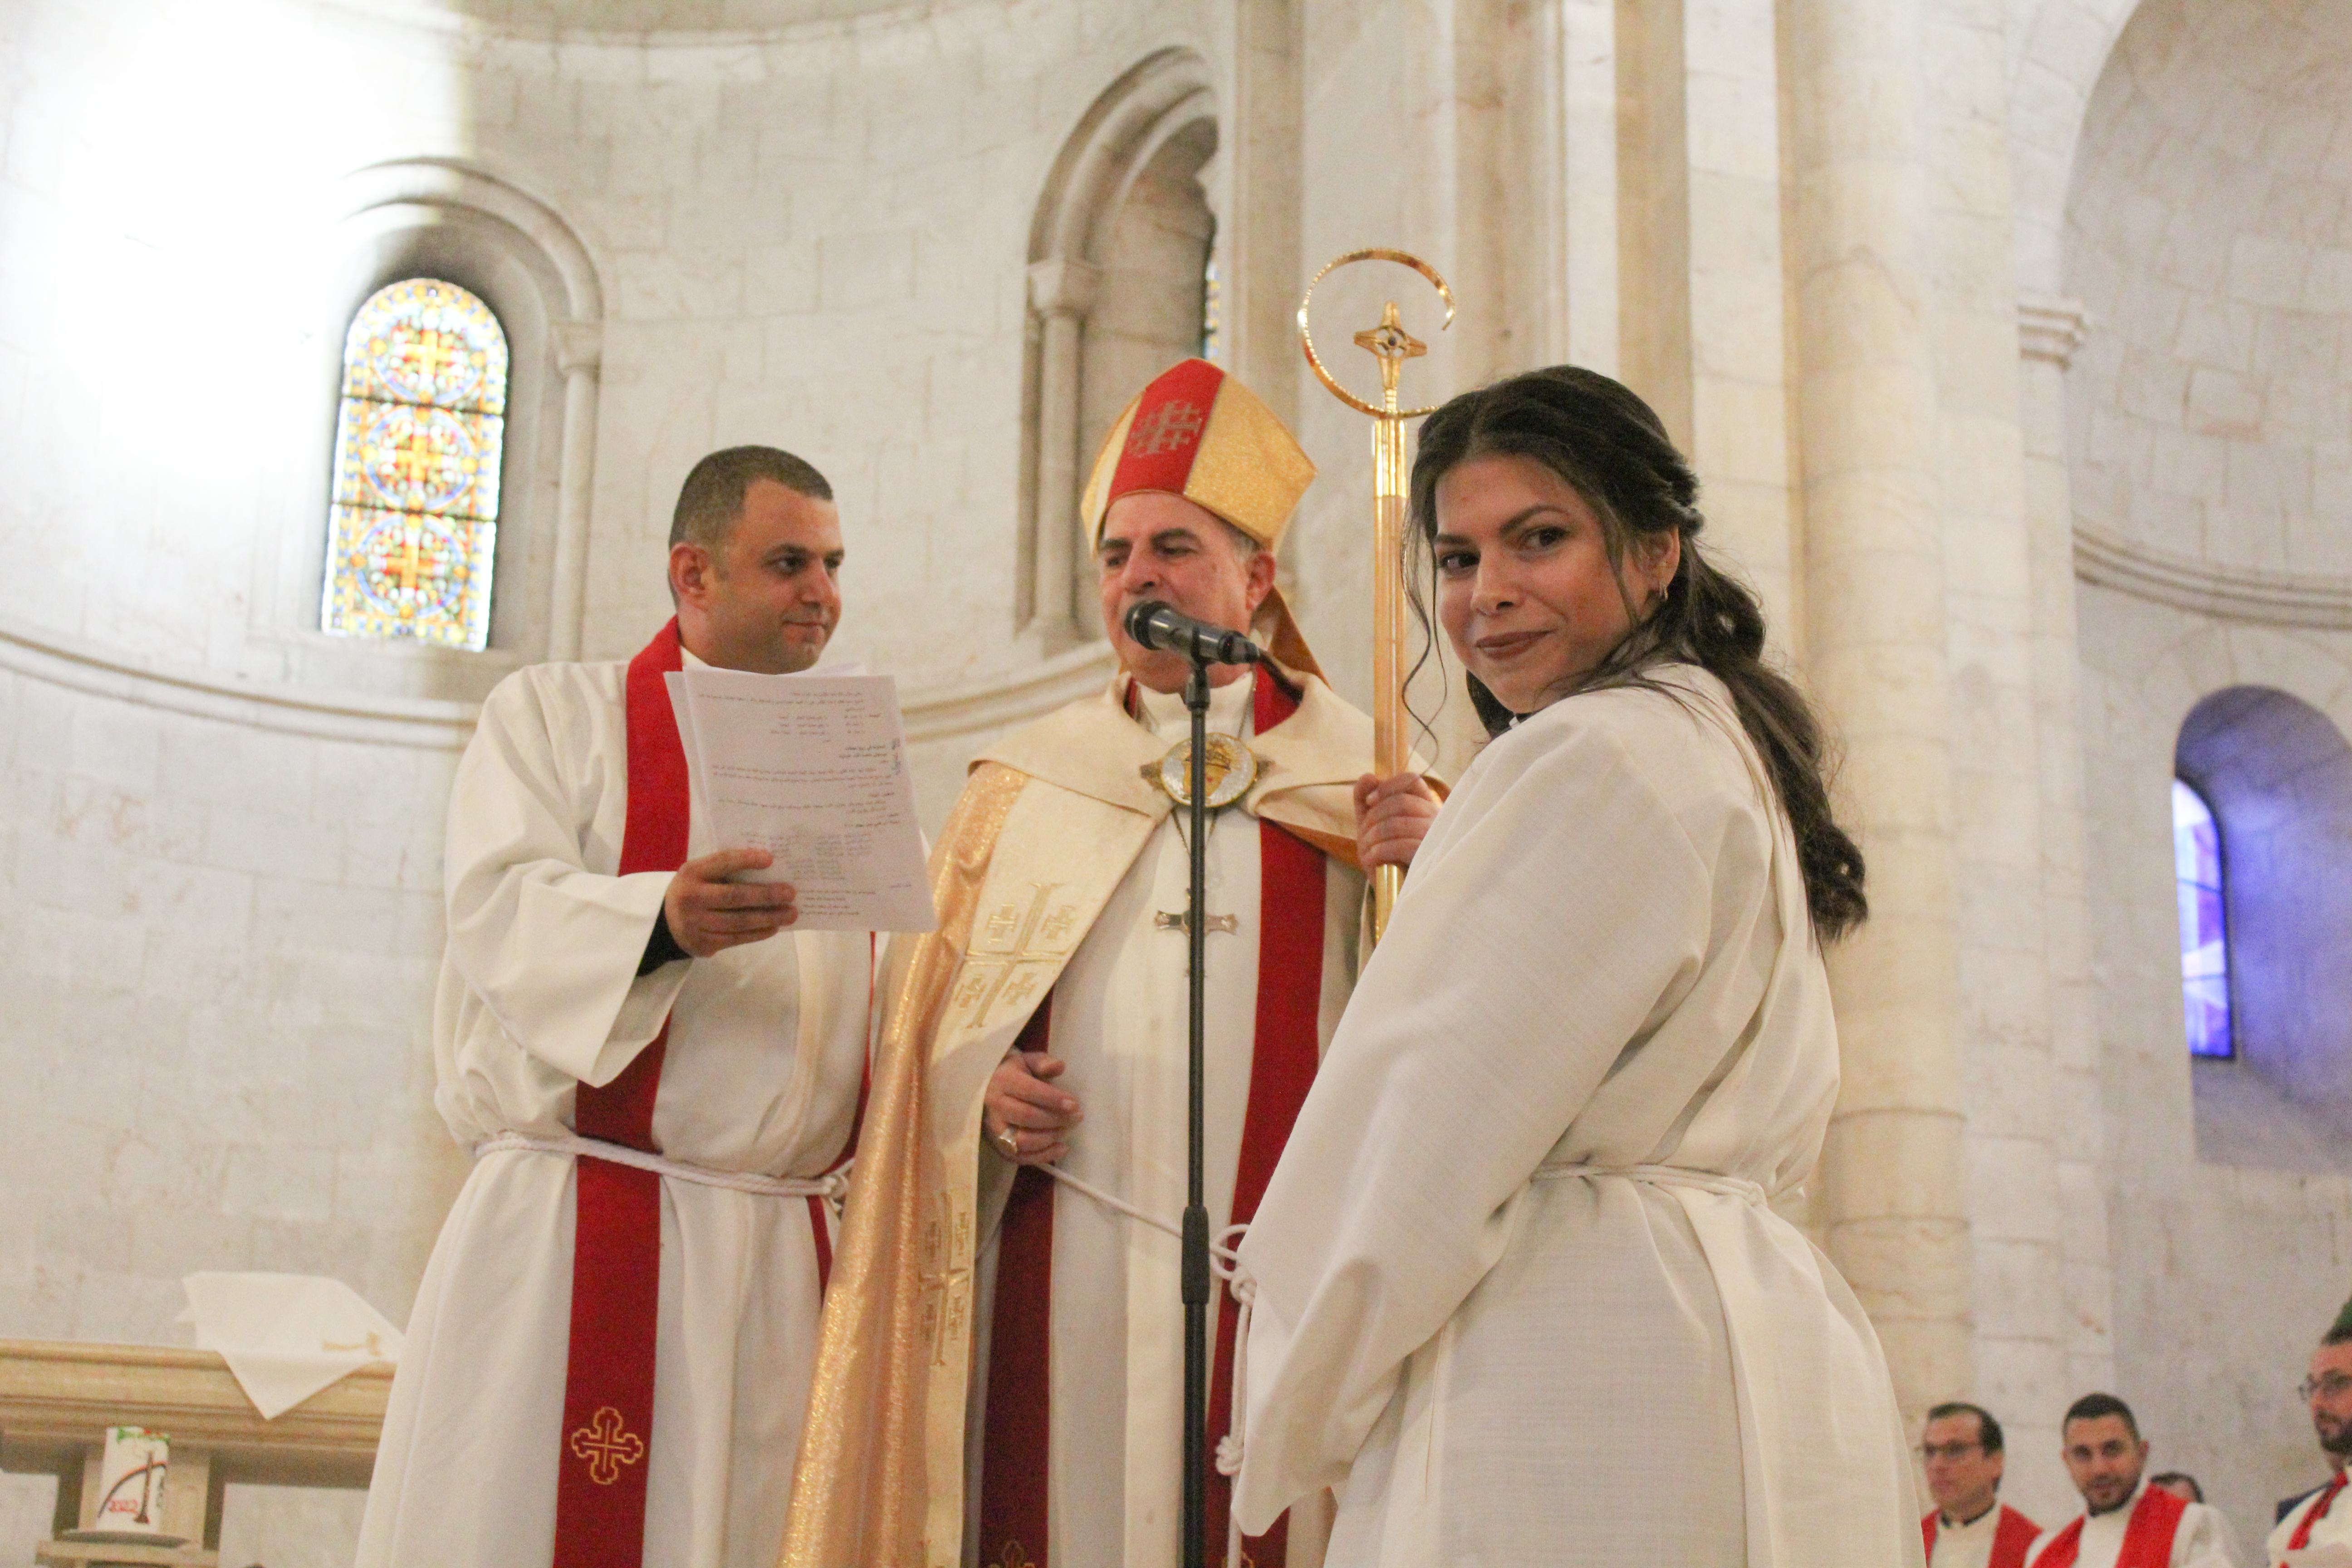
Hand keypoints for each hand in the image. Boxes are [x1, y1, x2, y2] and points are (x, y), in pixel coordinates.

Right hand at [663, 848, 797, 956]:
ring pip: (739, 922)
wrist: (665, 922)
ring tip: (790, 913)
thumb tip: (770, 871)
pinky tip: (774, 927)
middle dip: (766, 895)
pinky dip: (758, 933)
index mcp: (692, 873)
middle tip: (791, 893)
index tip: (770, 859)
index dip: (745, 860)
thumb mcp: (701, 874)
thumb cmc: (694, 889)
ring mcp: (695, 923)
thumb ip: (726, 870)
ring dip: (769, 918)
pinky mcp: (702, 944)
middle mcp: (690, 898)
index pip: (721, 863)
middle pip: (734, 896)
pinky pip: (736, 939)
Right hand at [984, 1051, 1080, 1165]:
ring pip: (1022, 1140)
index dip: (1053, 1099)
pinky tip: (1061, 1148)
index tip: (1074, 1104)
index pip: (1029, 1091)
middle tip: (1077, 1117)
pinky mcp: (997, 1145)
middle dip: (1056, 1119)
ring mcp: (993, 1128)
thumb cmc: (1012, 1074)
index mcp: (1002, 1080)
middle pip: (1027, 1116)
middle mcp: (994, 1106)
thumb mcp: (1026, 1061)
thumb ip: (1042, 1062)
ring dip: (1050, 1138)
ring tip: (1068, 1130)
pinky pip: (1019, 1157)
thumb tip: (1059, 1066)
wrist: (985, 1090)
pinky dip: (1043, 1156)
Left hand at [1354, 772, 1439, 873]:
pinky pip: (1403, 845)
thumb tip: (1368, 776)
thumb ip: (1365, 801)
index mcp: (1424, 807)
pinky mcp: (1431, 858)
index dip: (1387, 786)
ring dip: (1374, 835)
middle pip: (1401, 801)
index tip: (1369, 801)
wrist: (1396, 893)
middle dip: (1375, 816)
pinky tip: (1371, 860)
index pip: (1412, 780)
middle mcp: (1435, 818)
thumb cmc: (1385, 857)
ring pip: (1399, 823)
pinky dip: (1380, 851)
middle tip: (1364, 834)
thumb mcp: (1370, 827)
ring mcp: (1436, 838)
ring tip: (1366, 850)